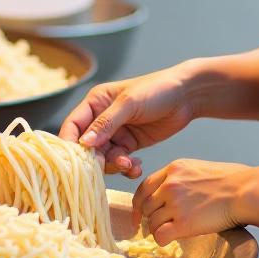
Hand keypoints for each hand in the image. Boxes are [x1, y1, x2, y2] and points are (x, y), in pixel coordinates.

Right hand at [58, 66, 196, 175]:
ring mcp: (116, 133)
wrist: (187, 95)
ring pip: (104, 157)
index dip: (71, 143)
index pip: (73, 125)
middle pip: (88, 146)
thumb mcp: (129, 104)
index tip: (76, 161)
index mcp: (95, 102)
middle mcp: (102, 118)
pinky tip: (137, 167)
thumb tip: (85, 143)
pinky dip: (126, 167)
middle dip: (97, 159)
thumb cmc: (157, 89)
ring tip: (130, 165)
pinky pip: (121, 161)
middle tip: (110, 166)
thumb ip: (106, 123)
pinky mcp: (130, 144)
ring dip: (115, 164)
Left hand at [133, 158, 252, 243]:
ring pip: (152, 222)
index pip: (144, 187)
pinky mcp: (183, 223)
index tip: (139, 215)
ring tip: (174, 231)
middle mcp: (170, 184)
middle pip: (146, 206)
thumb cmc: (232, 180)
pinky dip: (163, 240)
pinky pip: (160, 236)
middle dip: (151, 218)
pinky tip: (173, 239)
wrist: (245, 191)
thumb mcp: (200, 168)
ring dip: (159, 229)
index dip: (139, 203)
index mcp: (174, 169)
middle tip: (163, 225)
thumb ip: (182, 178)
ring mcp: (175, 203)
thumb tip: (173, 194)